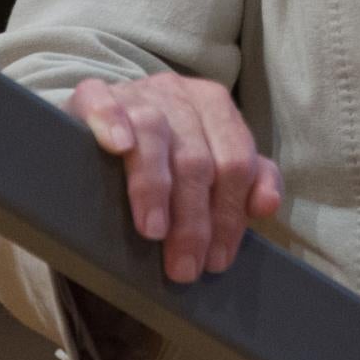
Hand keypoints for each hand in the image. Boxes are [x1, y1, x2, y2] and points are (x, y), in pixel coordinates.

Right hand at [66, 74, 283, 283]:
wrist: (108, 113)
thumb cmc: (167, 148)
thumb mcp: (212, 158)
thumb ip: (249, 179)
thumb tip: (267, 205)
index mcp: (215, 106)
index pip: (236, 161)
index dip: (229, 215)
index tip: (216, 261)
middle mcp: (179, 94)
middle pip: (196, 158)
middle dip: (193, 220)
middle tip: (184, 267)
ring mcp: (136, 93)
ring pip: (153, 135)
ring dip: (155, 186)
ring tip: (153, 232)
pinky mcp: (93, 94)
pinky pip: (104, 103)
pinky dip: (112, 123)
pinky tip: (118, 148)